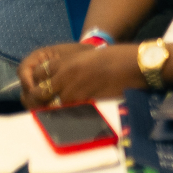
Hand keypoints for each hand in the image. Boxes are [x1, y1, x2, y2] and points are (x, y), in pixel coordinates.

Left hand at [19, 43, 141, 106]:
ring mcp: (74, 90)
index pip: (38, 73)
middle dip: (39, 99)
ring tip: (57, 112)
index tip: (43, 86)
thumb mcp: (87, 56)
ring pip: (52, 105)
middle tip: (45, 103)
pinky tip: (71, 116)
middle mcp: (65, 75)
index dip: (38, 81)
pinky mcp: (84, 102)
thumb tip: (59, 79)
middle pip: (39, 92)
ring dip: (53, 108)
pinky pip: (68, 112)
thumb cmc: (116, 57)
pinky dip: (67, 114)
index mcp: (66, 61)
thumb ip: (70, 67)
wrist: (135, 64)